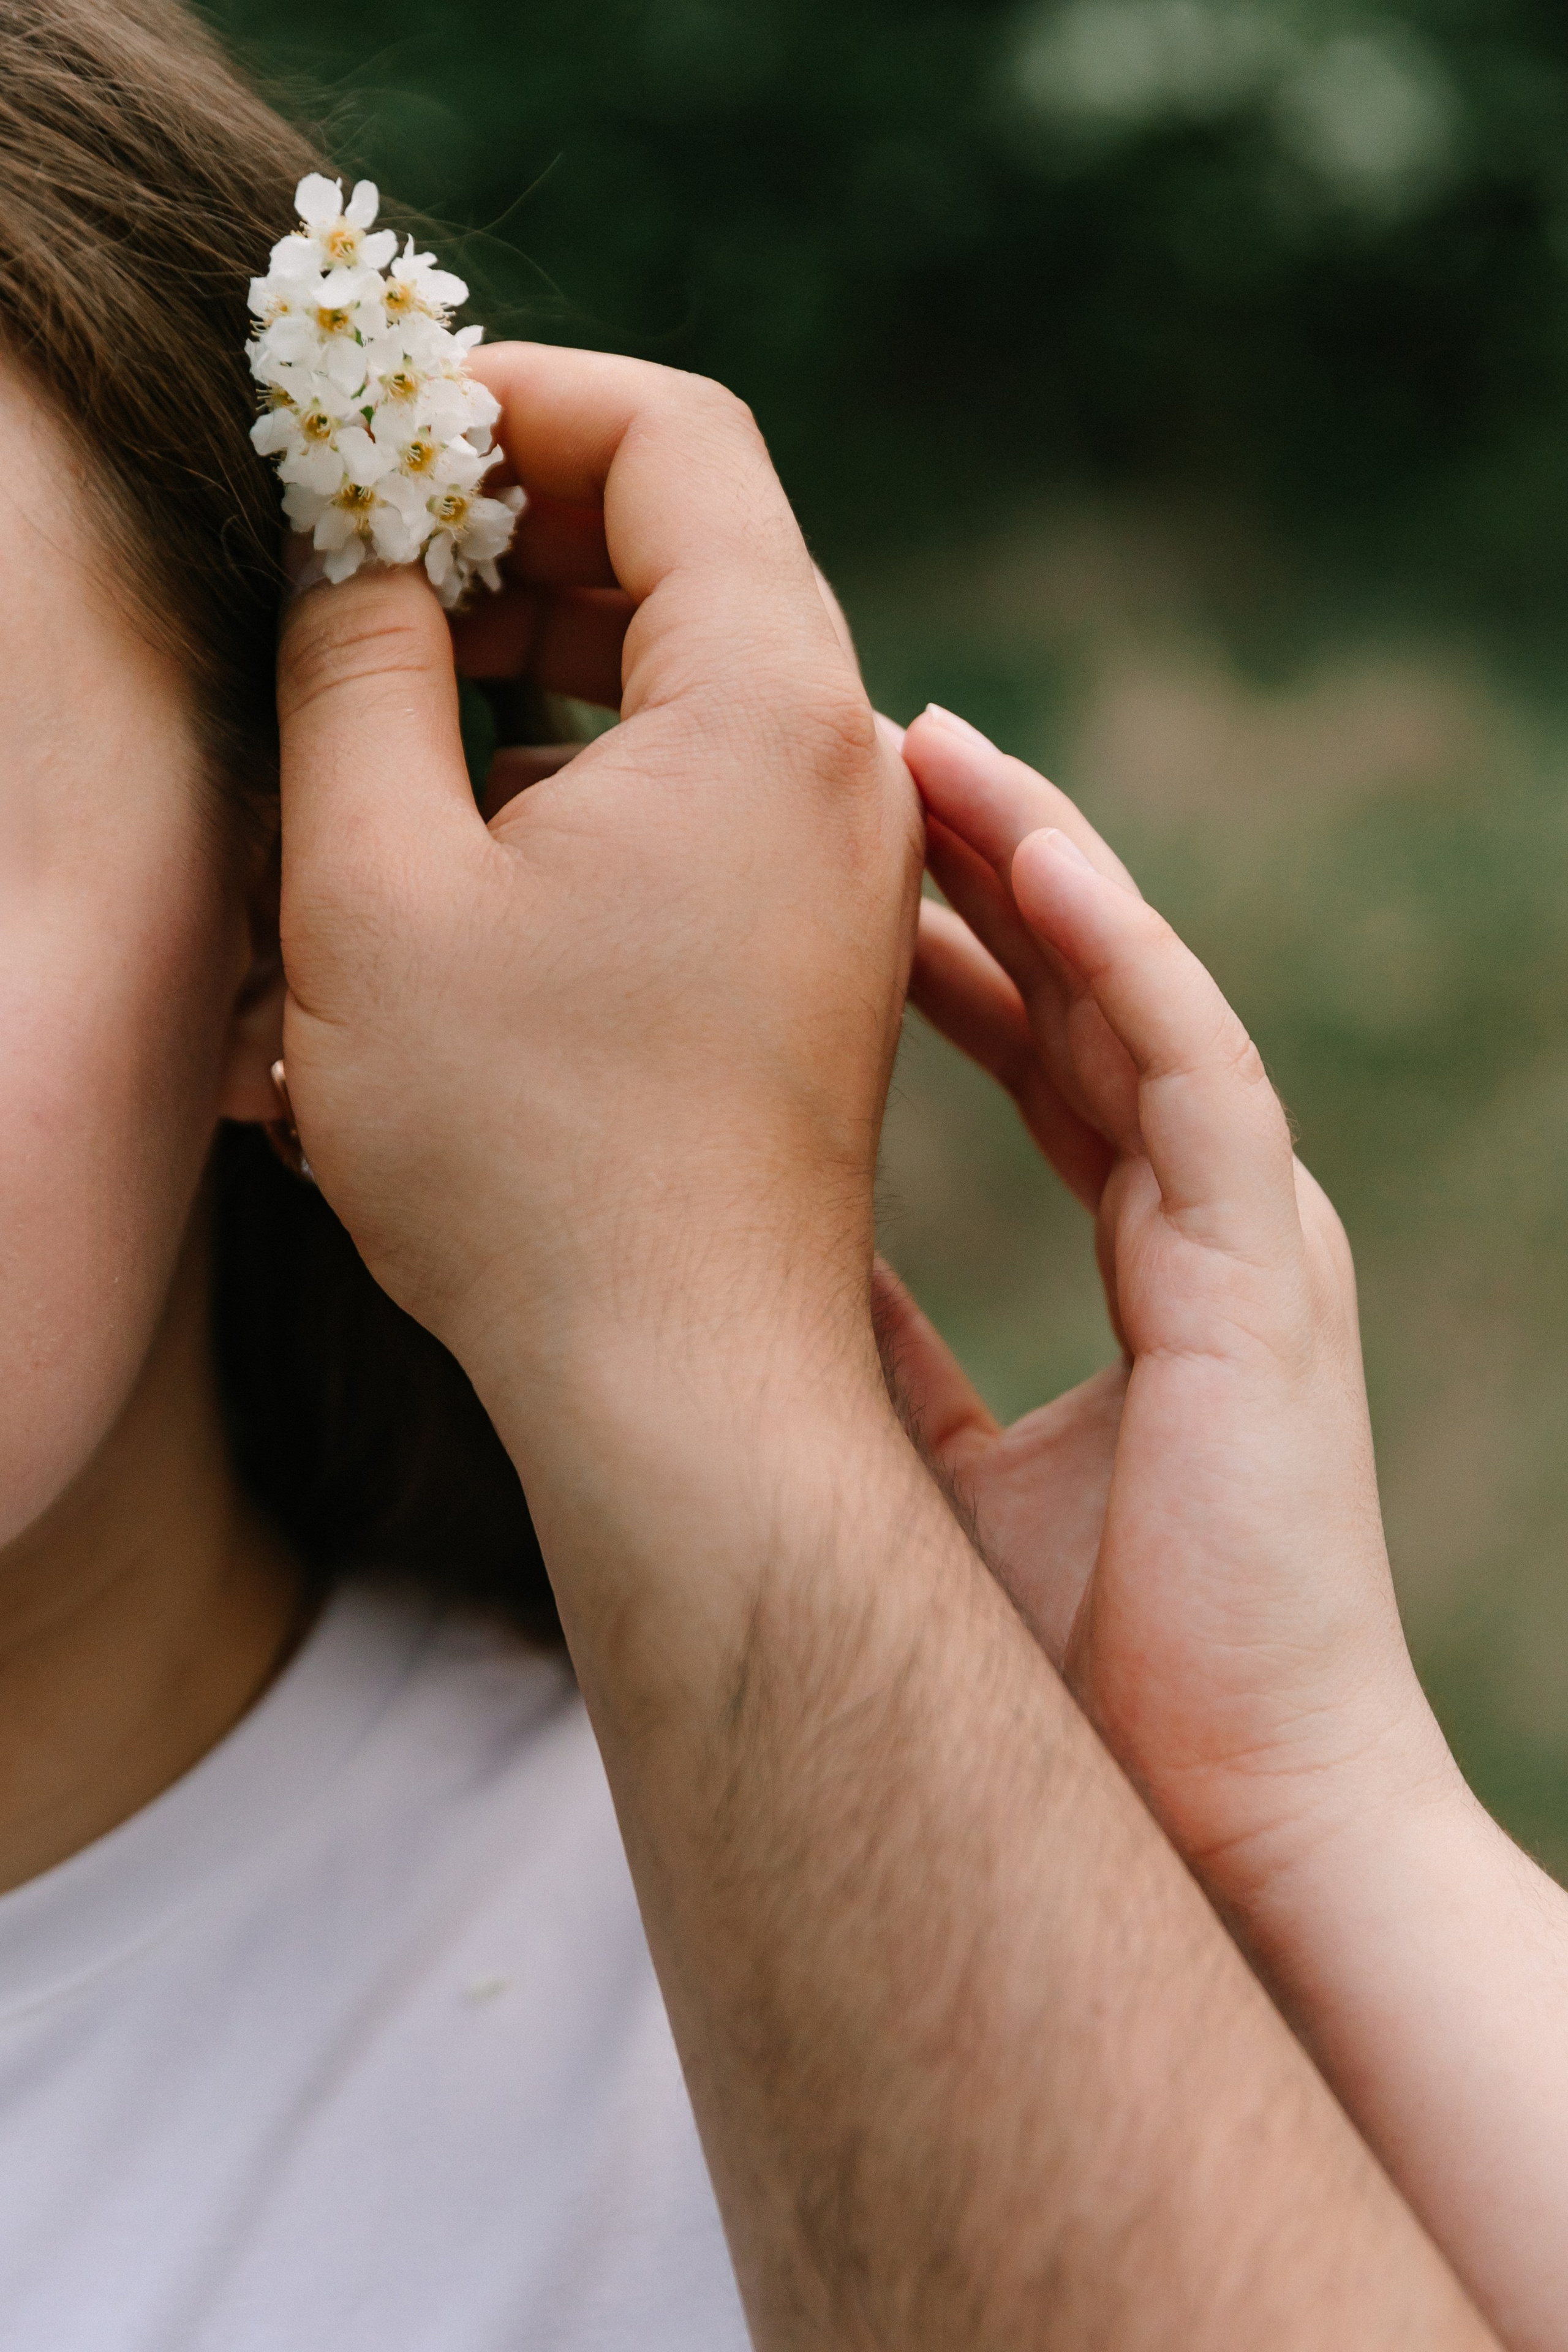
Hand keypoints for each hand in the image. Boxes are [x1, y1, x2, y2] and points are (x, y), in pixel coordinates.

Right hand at [273, 346, 920, 1455]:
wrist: (678, 1384)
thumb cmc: (526, 1154)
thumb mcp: (376, 882)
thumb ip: (353, 666)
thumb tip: (361, 552)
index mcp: (770, 705)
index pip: (675, 436)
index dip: (519, 399)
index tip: (391, 435)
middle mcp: (848, 769)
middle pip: (696, 549)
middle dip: (519, 529)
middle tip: (369, 564)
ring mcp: (847, 870)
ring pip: (693, 684)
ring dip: (543, 668)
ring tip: (391, 722)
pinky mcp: (820, 954)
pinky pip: (707, 799)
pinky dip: (590, 780)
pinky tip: (467, 856)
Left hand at [885, 707, 1463, 1918]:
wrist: (1221, 1824)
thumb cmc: (1094, 1673)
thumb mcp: (933, 1464)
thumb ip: (867, 1344)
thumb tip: (746, 1262)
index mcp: (1152, 1261)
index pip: (1049, 1060)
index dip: (957, 956)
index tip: (844, 872)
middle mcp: (1208, 1224)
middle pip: (1091, 997)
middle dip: (979, 870)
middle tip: (860, 753)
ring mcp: (1246, 1236)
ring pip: (1139, 999)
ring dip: (1036, 864)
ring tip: (925, 746)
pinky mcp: (1266, 1270)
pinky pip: (1193, 1069)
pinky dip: (1115, 956)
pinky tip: (1029, 860)